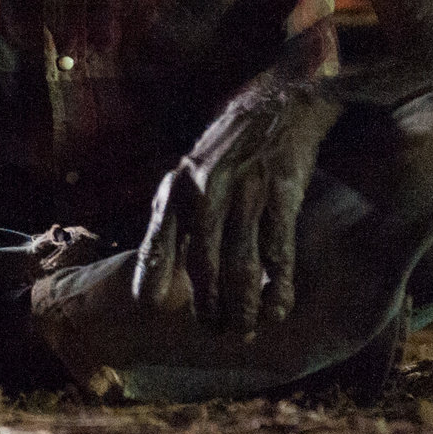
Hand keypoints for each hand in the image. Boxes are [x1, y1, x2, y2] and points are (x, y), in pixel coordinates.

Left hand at [131, 80, 344, 331]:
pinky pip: (278, 248)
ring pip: (240, 261)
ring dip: (242, 303)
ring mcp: (246, 190)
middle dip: (206, 302)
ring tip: (244, 328)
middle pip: (201, 259)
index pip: (157, 236)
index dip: (152, 272)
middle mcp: (207, 188)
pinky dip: (278, 284)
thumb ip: (180, 209)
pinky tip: (278, 307)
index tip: (149, 304)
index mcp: (179, 184)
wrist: (280, 103)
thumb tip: (165, 261)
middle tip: (213, 330)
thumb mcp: (192, 169)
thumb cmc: (231, 144)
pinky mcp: (282, 191)